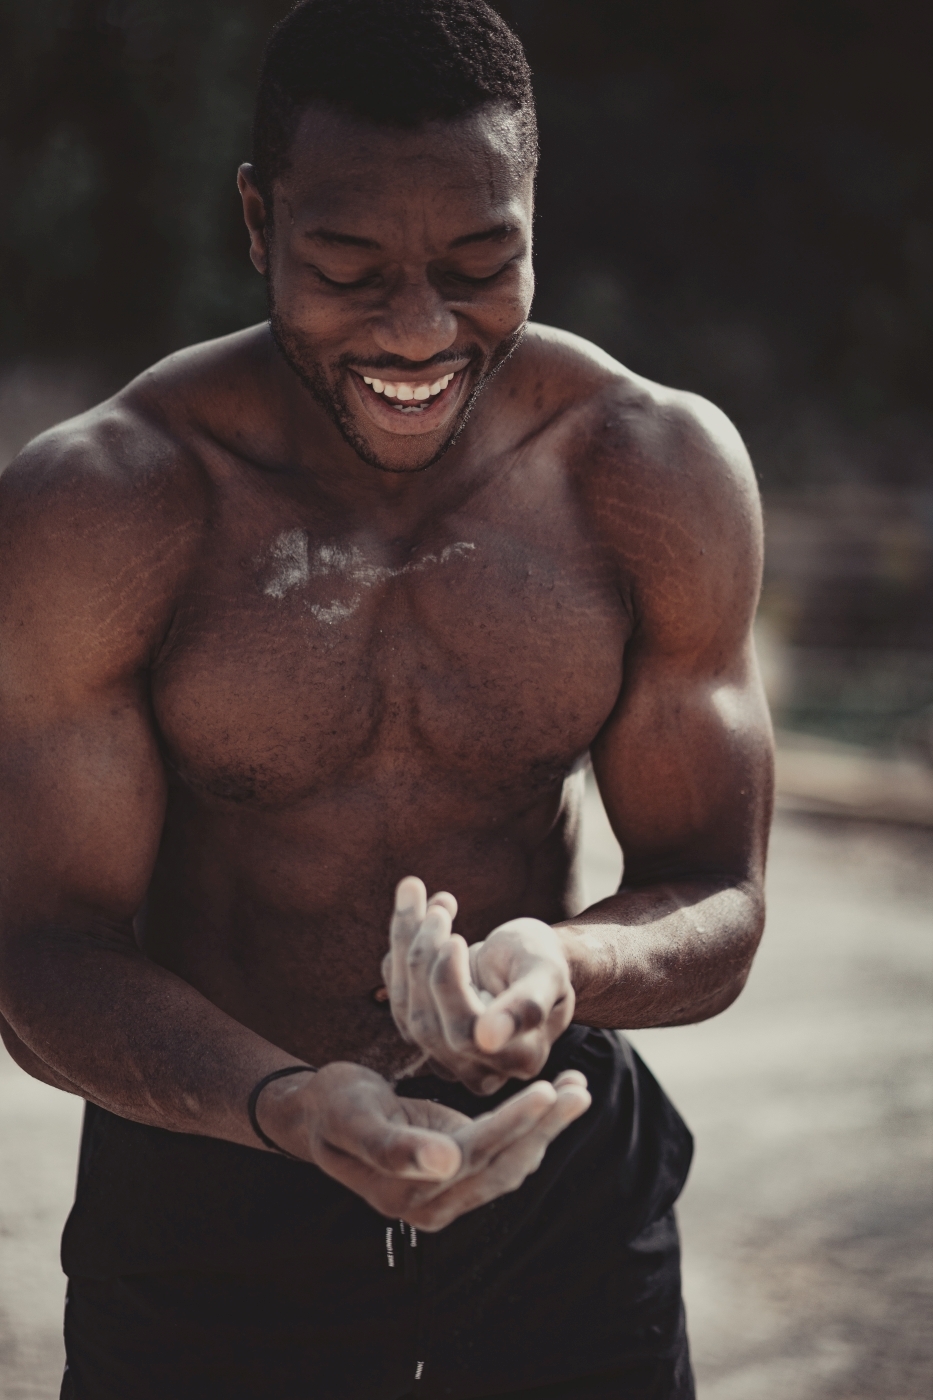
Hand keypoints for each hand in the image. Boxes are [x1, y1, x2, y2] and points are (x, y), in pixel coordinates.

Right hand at [257, 1059, 589, 1230]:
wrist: (319, 1116)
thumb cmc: (334, 1108)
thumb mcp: (352, 1117)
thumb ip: (392, 1146)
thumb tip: (443, 1164)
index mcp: (407, 1192)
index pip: (475, 1155)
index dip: (514, 1124)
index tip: (549, 1091)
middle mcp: (432, 1206)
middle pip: (503, 1165)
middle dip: (545, 1127)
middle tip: (580, 1087)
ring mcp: (447, 1197)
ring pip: (510, 1165)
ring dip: (546, 1129)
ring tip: (577, 1087)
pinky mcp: (458, 1178)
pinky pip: (504, 1158)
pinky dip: (531, 1129)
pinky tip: (552, 1100)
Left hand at [382, 877, 575, 1094]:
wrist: (531, 957)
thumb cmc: (544, 960)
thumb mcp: (545, 973)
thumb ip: (527, 1005)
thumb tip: (488, 1038)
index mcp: (519, 1057)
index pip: (465, 1032)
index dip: (450, 988)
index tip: (455, 939)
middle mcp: (479, 1067)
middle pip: (428, 1020)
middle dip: (425, 955)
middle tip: (440, 905)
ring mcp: (445, 1052)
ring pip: (405, 1004)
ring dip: (405, 941)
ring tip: (416, 890)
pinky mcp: (423, 1028)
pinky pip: (396, 989)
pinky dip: (398, 943)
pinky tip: (414, 906)